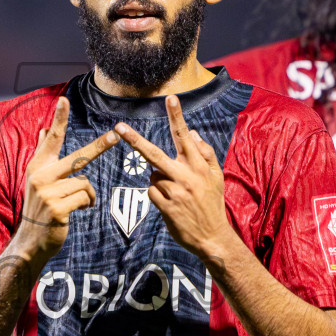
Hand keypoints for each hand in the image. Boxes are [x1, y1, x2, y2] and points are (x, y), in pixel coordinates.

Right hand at [13, 96, 118, 261]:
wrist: (31, 240)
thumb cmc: (39, 208)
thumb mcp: (36, 180)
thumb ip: (43, 155)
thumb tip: (42, 130)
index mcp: (37, 167)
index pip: (51, 139)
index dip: (58, 119)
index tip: (64, 100)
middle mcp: (41, 176)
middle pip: (78, 157)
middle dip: (99, 146)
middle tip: (116, 134)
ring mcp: (48, 193)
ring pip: (85, 183)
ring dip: (87, 194)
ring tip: (76, 203)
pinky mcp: (58, 208)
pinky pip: (85, 198)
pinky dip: (87, 203)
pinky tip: (77, 210)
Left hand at [115, 96, 234, 263]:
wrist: (212, 237)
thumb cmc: (212, 204)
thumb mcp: (216, 177)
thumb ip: (206, 153)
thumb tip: (192, 133)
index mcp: (199, 166)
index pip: (184, 136)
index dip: (177, 117)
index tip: (170, 98)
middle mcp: (186, 176)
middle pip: (155, 153)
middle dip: (135, 139)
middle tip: (118, 127)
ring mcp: (174, 192)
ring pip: (153, 175)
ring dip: (160, 181)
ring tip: (177, 194)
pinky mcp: (166, 206)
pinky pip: (151, 192)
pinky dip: (157, 195)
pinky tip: (171, 204)